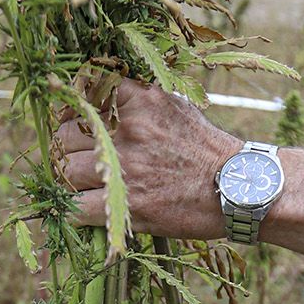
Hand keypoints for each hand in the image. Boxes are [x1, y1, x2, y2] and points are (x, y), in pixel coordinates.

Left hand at [54, 77, 240, 238]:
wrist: (237, 187)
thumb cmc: (205, 148)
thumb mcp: (175, 106)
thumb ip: (137, 99)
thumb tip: (98, 94)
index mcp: (140, 100)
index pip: (83, 91)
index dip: (68, 107)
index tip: (68, 118)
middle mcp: (129, 129)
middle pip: (67, 135)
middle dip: (68, 148)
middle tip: (76, 159)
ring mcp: (127, 167)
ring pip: (66, 172)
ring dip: (69, 181)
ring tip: (83, 185)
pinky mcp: (128, 203)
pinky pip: (77, 208)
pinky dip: (73, 211)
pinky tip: (81, 210)